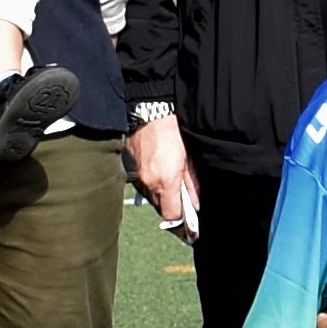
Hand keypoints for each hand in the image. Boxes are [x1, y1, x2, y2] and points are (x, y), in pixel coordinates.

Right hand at [125, 109, 199, 232]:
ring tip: (169, 178)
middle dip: (170, 203)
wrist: (150, 112)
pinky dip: (151, 181)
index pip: (171, 215)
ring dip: (160, 192)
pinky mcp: (131, 167)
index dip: (180, 215)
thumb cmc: (172, 132)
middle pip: (160, 207)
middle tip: (180, 193)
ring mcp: (138, 175)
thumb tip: (195, 201)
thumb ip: (192, 183)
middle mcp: (149, 182)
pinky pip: (142, 183)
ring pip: (150, 195)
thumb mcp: (189, 159)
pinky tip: (159, 169)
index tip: (187, 211)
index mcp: (165, 182)